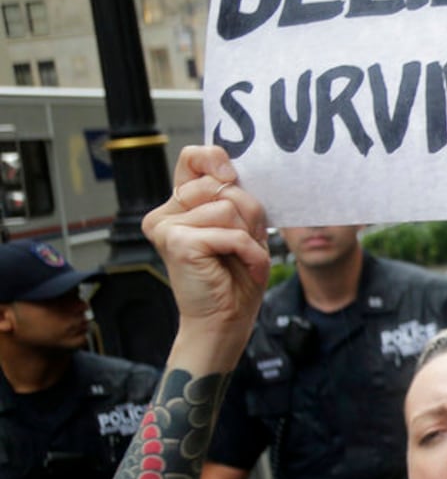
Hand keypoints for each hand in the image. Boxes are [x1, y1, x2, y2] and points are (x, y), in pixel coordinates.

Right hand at [143, 146, 270, 363]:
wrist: (226, 319)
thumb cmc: (235, 277)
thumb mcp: (243, 229)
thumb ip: (235, 199)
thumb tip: (233, 176)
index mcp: (181, 205)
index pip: (192, 158)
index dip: (215, 159)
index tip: (231, 176)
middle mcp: (166, 213)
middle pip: (221, 185)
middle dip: (247, 214)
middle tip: (243, 244)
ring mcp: (167, 226)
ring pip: (229, 207)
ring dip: (249, 237)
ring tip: (241, 258)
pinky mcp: (178, 242)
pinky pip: (230, 233)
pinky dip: (249, 252)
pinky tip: (244, 267)